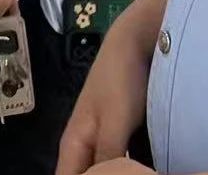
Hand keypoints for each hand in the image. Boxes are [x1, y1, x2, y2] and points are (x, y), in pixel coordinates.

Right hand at [56, 16, 152, 174]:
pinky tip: (135, 170)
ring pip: (98, 170)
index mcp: (72, 144)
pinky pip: (112, 163)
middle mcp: (81, 146)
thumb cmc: (121, 82)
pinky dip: (120, 170)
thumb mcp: (115, 122)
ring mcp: (99, 140)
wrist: (132, 44)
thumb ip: (107, 155)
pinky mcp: (116, 136)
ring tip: (133, 173)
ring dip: (108, 174)